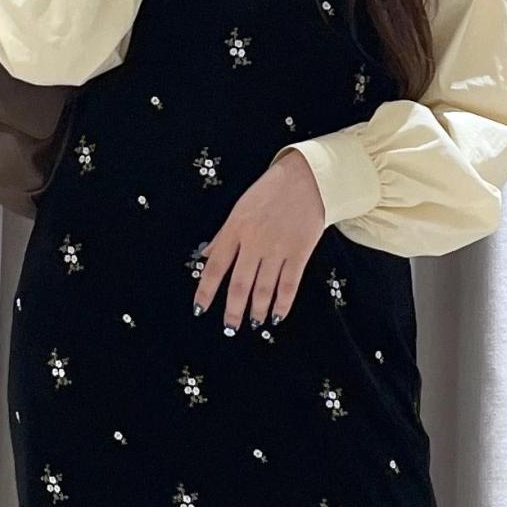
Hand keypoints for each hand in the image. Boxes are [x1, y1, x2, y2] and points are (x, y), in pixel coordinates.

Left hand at [192, 151, 325, 329]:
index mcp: (235, 229)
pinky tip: (277, 316)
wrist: (308, 178)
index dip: (206, 291)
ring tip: (254, 322)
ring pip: (264, 288)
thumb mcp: (239, 208)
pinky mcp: (300, 252)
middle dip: (233, 309)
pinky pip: (289, 284)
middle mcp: (254, 242)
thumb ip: (223, 235)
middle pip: (239, 283)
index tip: (199, 309)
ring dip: (257, 309)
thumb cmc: (270, 192)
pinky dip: (283, 303)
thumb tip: (205, 256)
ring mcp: (278, 249)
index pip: (216, 267)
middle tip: (230, 327)